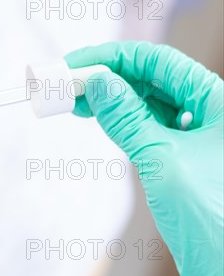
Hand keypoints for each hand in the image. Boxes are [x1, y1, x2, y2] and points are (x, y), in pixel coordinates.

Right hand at [65, 42, 222, 275]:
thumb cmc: (213, 218)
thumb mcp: (164, 159)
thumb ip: (129, 118)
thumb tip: (97, 81)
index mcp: (218, 101)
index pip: (158, 62)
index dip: (112, 57)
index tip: (74, 63)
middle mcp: (210, 111)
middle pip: (152, 78)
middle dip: (107, 76)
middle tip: (66, 83)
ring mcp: (198, 134)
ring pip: (148, 102)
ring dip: (110, 98)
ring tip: (73, 99)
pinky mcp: (183, 156)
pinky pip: (147, 126)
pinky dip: (120, 121)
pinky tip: (97, 117)